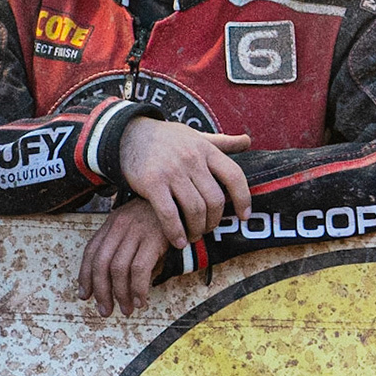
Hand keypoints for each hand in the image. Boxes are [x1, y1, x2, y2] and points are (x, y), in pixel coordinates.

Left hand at [78, 199, 173, 316]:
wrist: (188, 198)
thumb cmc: (164, 217)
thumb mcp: (138, 225)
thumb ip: (126, 245)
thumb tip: (117, 282)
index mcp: (113, 222)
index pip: (91, 252)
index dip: (85, 277)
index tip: (85, 295)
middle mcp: (121, 225)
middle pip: (101, 263)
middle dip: (101, 291)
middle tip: (105, 310)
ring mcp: (137, 231)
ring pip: (119, 269)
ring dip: (120, 294)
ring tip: (126, 309)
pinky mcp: (155, 238)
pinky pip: (140, 269)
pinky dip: (138, 288)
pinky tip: (141, 299)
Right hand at [117, 118, 252, 247]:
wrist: (128, 134)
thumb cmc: (167, 138)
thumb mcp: (196, 136)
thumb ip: (222, 142)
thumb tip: (248, 141)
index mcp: (207, 150)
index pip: (234, 176)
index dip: (243, 199)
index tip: (244, 217)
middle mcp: (192, 160)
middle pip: (215, 199)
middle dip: (214, 220)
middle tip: (208, 229)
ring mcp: (172, 172)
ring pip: (195, 209)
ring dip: (197, 229)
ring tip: (193, 235)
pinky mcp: (151, 183)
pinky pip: (169, 214)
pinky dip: (176, 231)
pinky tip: (178, 241)